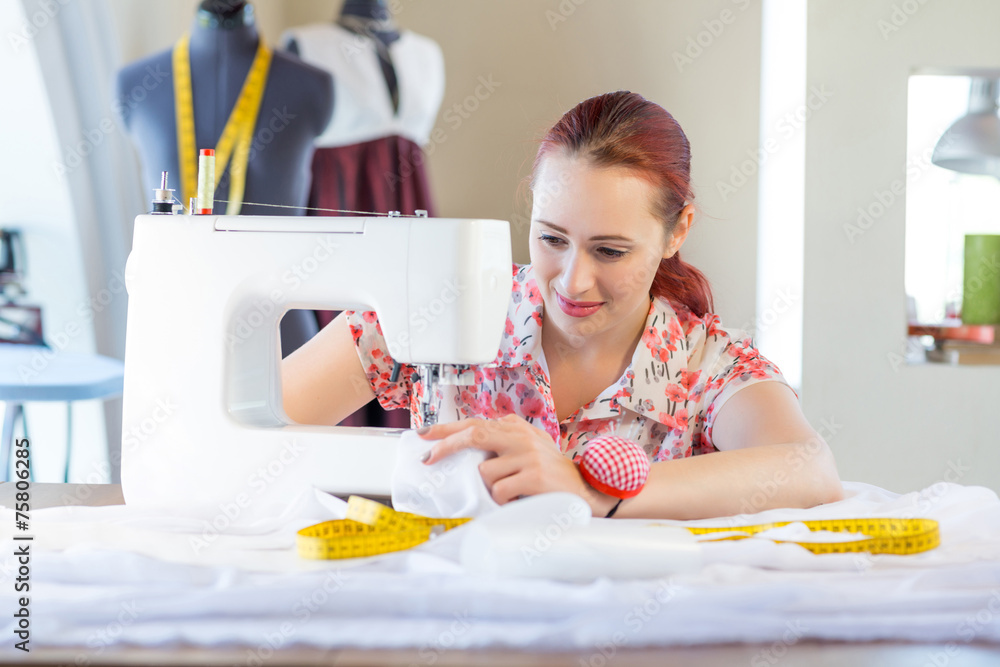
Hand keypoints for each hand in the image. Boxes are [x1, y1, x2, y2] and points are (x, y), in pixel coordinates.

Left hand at [418, 414, 617, 513]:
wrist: (587, 490)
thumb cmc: (553, 474)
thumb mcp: (531, 448)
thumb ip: (505, 441)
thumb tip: (466, 442)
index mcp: (518, 428)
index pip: (476, 423)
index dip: (448, 429)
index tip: (424, 434)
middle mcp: (522, 437)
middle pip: (475, 435)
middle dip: (446, 446)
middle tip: (428, 458)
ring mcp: (529, 456)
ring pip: (485, 473)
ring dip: (491, 488)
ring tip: (511, 492)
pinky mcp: (534, 477)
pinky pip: (499, 491)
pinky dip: (502, 501)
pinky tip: (518, 500)